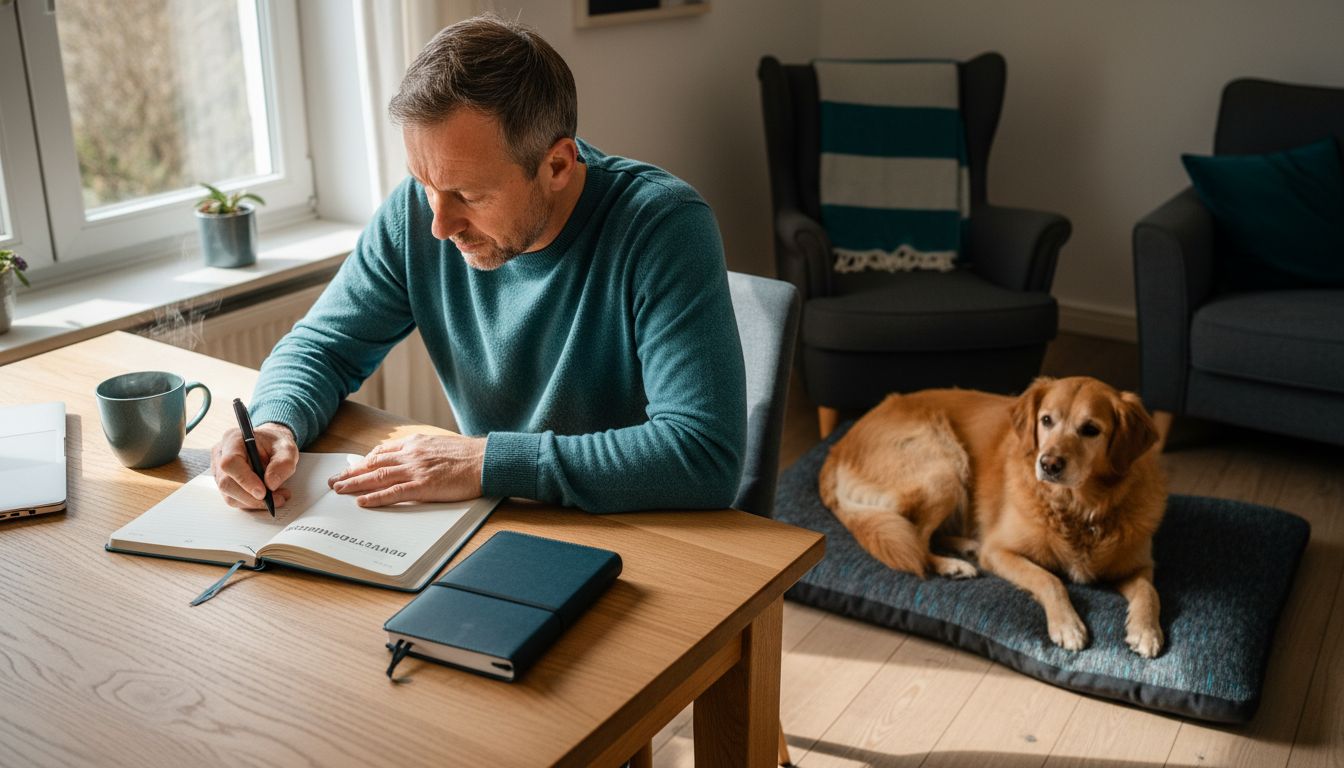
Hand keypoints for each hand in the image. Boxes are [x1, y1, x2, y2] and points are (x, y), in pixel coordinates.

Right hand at [211, 422, 298, 509]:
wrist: (271, 446)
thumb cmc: (275, 444)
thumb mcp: (287, 448)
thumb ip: (283, 463)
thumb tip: (271, 484)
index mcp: (233, 439)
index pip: (230, 462)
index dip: (245, 480)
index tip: (263, 492)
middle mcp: (220, 455)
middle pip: (227, 483)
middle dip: (253, 497)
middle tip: (278, 499)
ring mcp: (219, 471)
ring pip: (230, 496)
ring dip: (255, 502)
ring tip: (279, 497)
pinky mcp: (225, 485)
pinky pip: (235, 500)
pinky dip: (253, 503)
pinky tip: (270, 498)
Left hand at [328, 433, 485, 506]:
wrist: (486, 460)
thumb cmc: (469, 455)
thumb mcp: (441, 445)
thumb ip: (423, 451)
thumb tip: (413, 459)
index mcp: (416, 443)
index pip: (382, 452)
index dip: (363, 461)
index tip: (352, 468)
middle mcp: (411, 454)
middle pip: (373, 464)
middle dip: (351, 473)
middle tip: (334, 481)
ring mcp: (416, 470)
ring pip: (377, 477)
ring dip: (355, 484)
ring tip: (339, 490)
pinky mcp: (423, 486)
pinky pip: (393, 493)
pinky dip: (375, 497)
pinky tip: (362, 501)